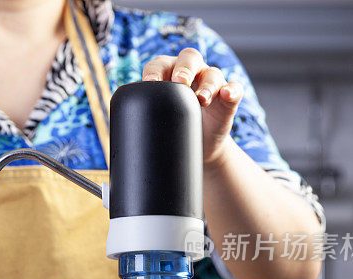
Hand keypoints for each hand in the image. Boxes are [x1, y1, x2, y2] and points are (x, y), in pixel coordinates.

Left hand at [142, 47, 243, 169]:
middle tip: (179, 82)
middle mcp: (192, 72)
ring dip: (207, 84)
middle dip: (184, 68)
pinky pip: (234, 89)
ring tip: (201, 99)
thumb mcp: (157, 120)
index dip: (155, 71)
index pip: (161, 64)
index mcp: (169, 73)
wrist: (198, 146)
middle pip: (190, 58)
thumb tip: (119, 132)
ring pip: (213, 73)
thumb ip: (143, 117)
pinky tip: (227, 94)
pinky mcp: (228, 98)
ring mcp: (212, 83)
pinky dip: (232, 90)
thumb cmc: (173, 128)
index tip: (149, 84)